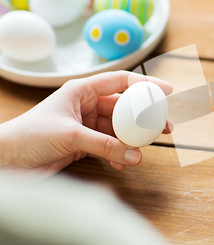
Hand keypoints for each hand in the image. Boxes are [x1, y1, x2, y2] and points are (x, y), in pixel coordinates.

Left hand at [0, 71, 173, 178]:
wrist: (7, 160)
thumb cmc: (29, 136)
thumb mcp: (70, 136)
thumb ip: (105, 145)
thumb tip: (136, 155)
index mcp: (82, 91)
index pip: (121, 82)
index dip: (146, 85)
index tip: (167, 92)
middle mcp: (87, 105)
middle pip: (125, 108)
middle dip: (145, 118)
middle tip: (166, 127)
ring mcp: (87, 125)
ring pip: (119, 129)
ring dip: (133, 140)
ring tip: (147, 149)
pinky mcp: (84, 144)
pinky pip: (110, 146)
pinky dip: (118, 154)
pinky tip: (123, 162)